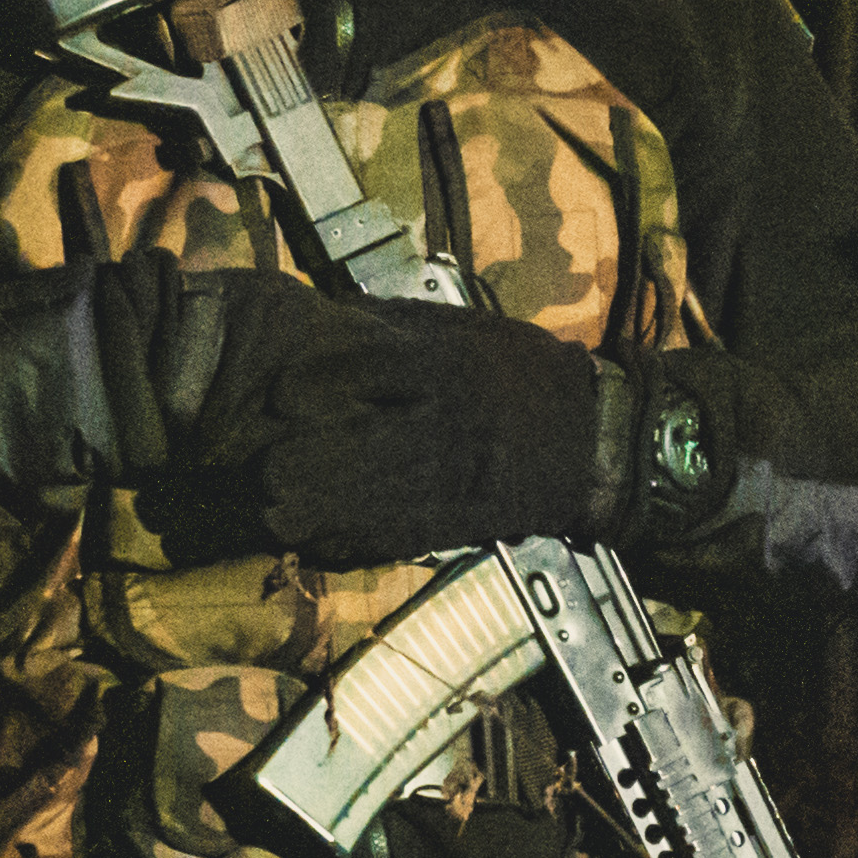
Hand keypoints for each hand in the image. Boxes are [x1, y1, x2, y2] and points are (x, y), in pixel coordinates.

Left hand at [250, 298, 607, 564]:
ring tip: (276, 509)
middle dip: (298, 463)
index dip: (312, 385)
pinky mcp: (458, 521)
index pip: (366, 368)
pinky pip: (392, 538)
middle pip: (355, 447)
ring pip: (366, 502)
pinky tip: (317, 538)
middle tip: (265, 468)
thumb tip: (318, 315)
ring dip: (310, 512)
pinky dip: (347, 542)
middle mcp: (447, 421)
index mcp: (448, 364)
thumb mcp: (464, 330)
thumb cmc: (519, 374)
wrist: (592, 438)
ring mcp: (453, 477)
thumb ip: (393, 326)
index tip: (280, 396)